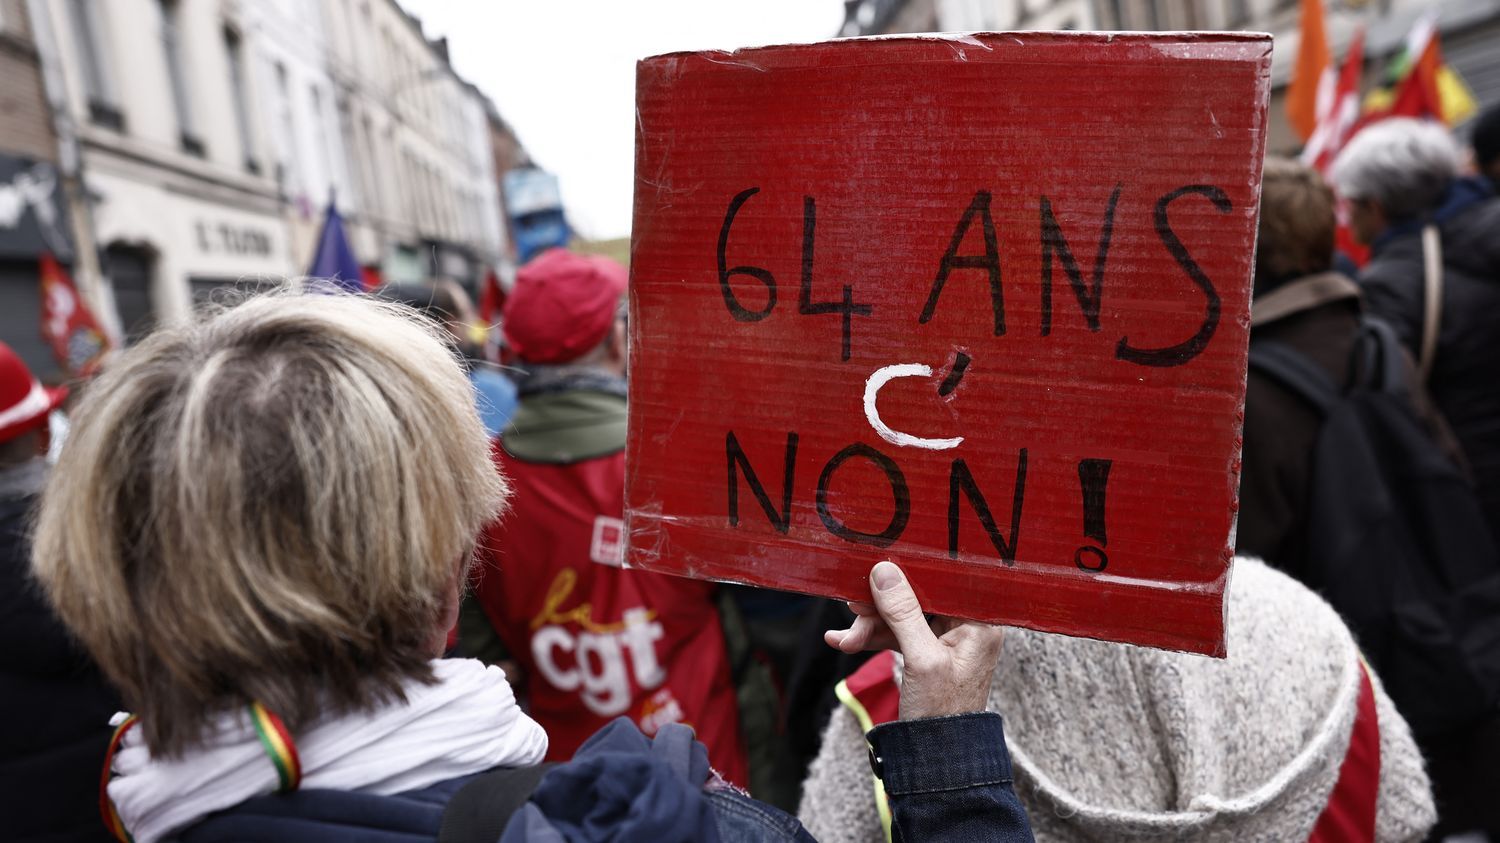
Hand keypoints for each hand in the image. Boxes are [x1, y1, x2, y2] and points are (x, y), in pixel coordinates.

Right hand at [825, 560, 1003, 719]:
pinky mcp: (929, 652)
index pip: (943, 580)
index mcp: (980, 622)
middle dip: (881, 605)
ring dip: (871, 623)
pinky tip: (845, 641)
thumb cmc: (942, 713)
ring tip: (844, 638)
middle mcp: (968, 625)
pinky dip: (873, 637)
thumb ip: (903, 613)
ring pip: (903, 615)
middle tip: (852, 606)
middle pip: (918, 596)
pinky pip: (898, 633)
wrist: (939, 758)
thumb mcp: (921, 659)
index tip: (879, 564)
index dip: (910, 571)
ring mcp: (947, 639)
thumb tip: (884, 570)